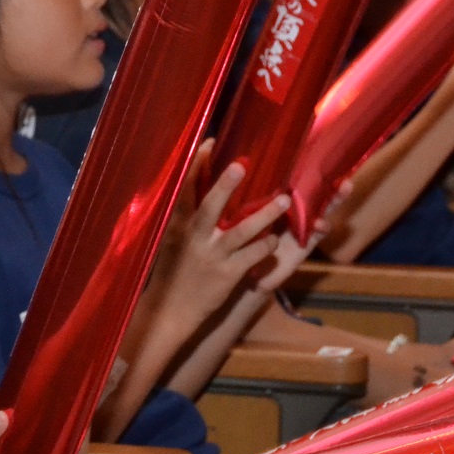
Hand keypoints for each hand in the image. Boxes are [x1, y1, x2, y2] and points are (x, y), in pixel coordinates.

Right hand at [156, 146, 288, 316]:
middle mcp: (193, 238)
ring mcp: (212, 256)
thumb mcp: (170, 241)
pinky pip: (252, 255)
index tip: (210, 142)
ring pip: (242, 231)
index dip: (197, 165)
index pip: (185, 189)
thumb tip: (196, 188)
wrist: (170, 312)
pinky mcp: (227, 275)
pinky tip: (274, 241)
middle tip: (242, 164)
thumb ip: (184, 217)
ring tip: (283, 201)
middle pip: (210, 206)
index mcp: (176, 226)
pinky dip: (265, 246)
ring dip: (265, 215)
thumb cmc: (171, 272)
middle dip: (225, 185)